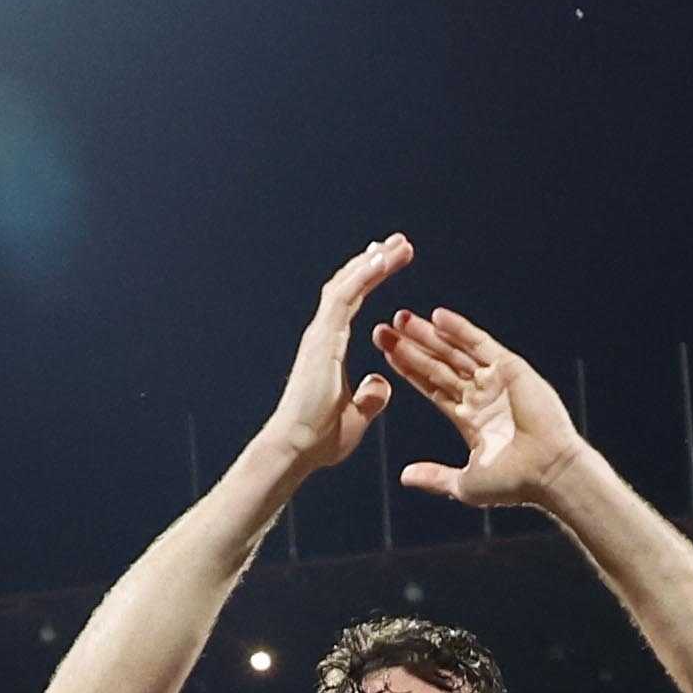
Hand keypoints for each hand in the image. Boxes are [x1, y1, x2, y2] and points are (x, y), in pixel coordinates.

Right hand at [260, 237, 410, 481]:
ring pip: (346, 285)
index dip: (368, 279)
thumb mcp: (357, 415)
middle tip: (397, 243)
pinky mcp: (322, 339)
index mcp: (329, 348)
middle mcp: (322, 336)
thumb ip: (370, 397)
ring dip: (372, 262)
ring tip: (397, 245)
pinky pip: (344, 297)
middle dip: (372, 261)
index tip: (387, 260)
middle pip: (348, 286)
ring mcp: (320, 335)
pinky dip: (363, 276)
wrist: (296, 448)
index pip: (350, 303)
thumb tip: (381, 382)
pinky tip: (382, 259)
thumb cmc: (320, 439)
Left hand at [375, 307, 588, 515]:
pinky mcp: (511, 368)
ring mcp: (496, 380)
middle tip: (383, 330)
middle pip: (438, 365)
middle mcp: (482, 395)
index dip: (409, 370)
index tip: (385, 354)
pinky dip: (459, 329)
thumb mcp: (465, 484)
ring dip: (429, 335)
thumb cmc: (513, 483)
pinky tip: (437, 316)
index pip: (432, 387)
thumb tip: (405, 476)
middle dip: (411, 347)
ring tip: (401, 319)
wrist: (547, 473)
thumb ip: (435, 477)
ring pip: (455, 351)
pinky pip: (481, 343)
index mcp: (470, 419)